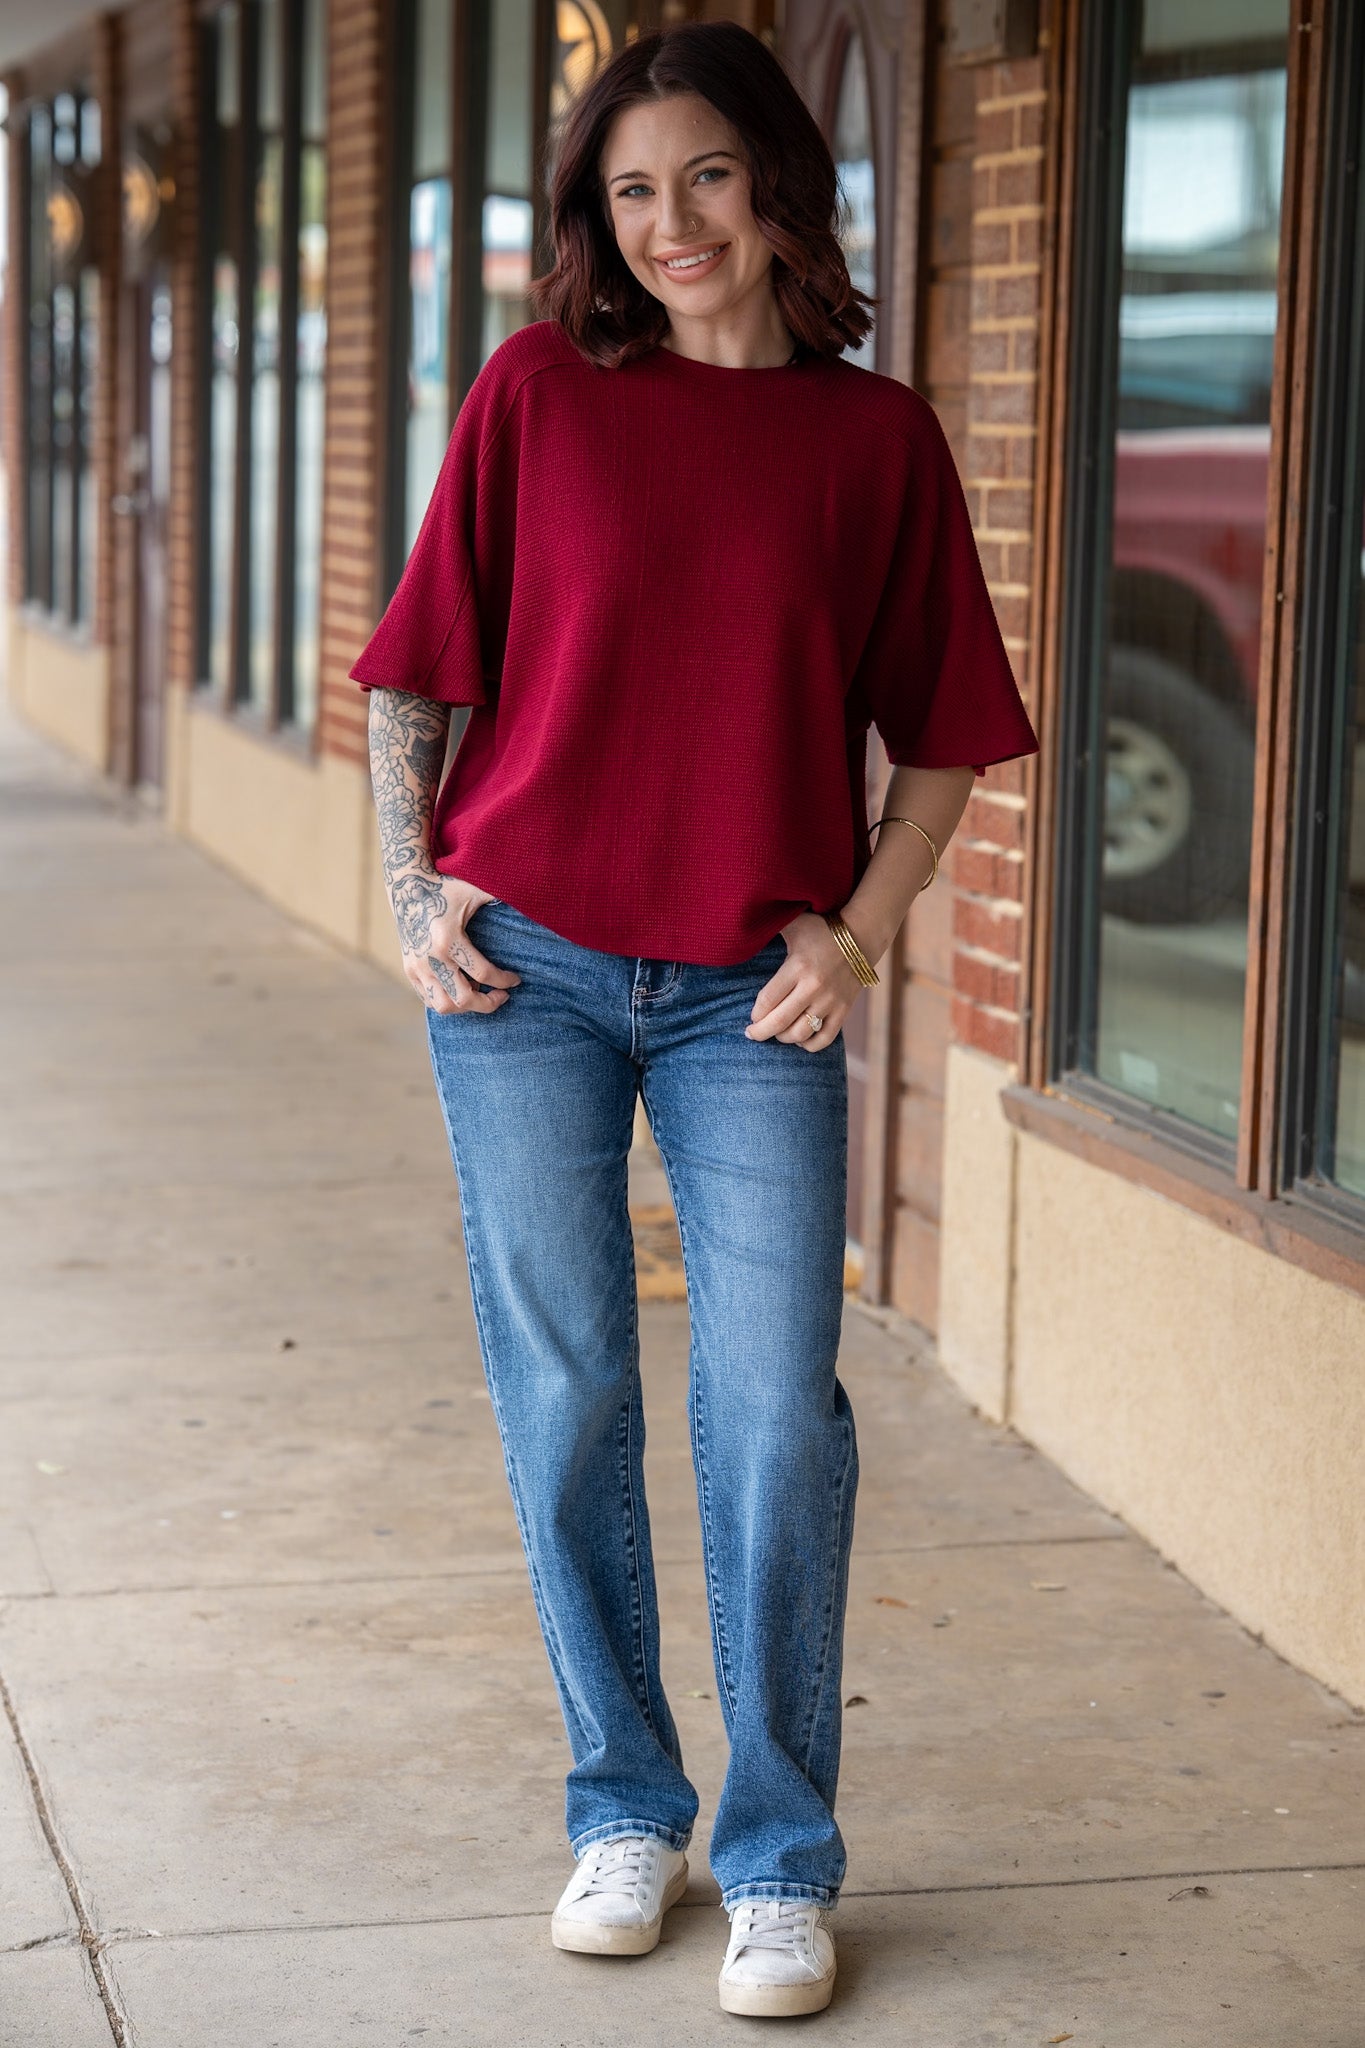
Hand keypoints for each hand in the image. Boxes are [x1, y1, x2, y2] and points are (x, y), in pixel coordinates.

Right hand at [389, 869, 521, 1013]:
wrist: (407, 886)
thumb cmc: (447, 887)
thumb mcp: (474, 889)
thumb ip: (501, 895)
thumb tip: (536, 898)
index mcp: (448, 940)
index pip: (483, 974)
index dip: (504, 981)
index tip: (515, 980)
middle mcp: (430, 958)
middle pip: (463, 1000)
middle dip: (488, 1004)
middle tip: (502, 996)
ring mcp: (417, 967)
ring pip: (443, 1006)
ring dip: (466, 1007)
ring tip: (480, 994)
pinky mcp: (409, 970)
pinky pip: (429, 1000)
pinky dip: (448, 1001)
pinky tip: (462, 989)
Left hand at [743, 909, 872, 1050]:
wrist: (862, 937)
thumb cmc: (821, 931)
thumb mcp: (794, 925)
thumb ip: (769, 926)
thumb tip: (742, 927)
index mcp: (797, 967)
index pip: (767, 1000)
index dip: (755, 1014)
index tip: (751, 1017)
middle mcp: (813, 987)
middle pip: (780, 1022)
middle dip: (761, 1032)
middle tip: (752, 1034)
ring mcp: (830, 1001)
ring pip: (800, 1034)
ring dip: (783, 1038)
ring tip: (777, 1033)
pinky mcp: (844, 1010)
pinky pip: (825, 1038)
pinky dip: (809, 1045)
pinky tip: (800, 1039)